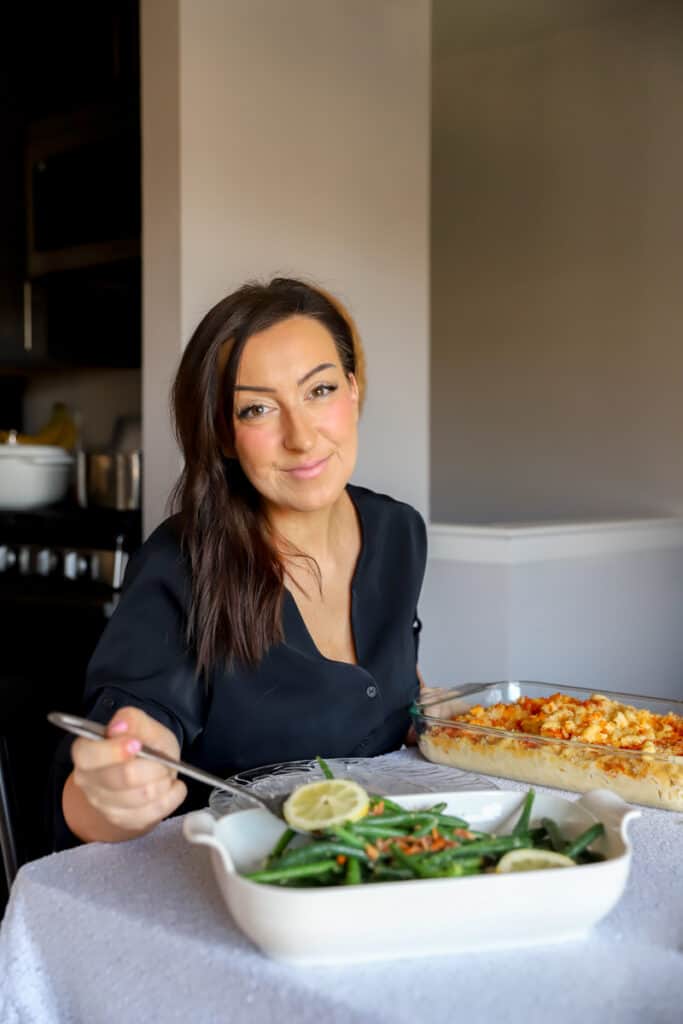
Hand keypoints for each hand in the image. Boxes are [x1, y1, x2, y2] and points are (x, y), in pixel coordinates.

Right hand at [70, 706, 186, 833]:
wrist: (147, 775)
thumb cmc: (145, 746)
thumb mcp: (144, 726)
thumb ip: (133, 720)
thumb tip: (119, 726)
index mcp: (86, 751)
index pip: (90, 755)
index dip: (115, 751)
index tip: (137, 744)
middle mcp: (88, 780)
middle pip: (123, 777)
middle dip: (153, 767)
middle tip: (163, 761)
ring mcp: (102, 804)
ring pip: (141, 796)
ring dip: (163, 782)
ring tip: (166, 773)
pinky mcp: (121, 820)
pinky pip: (153, 812)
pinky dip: (171, 797)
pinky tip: (172, 787)